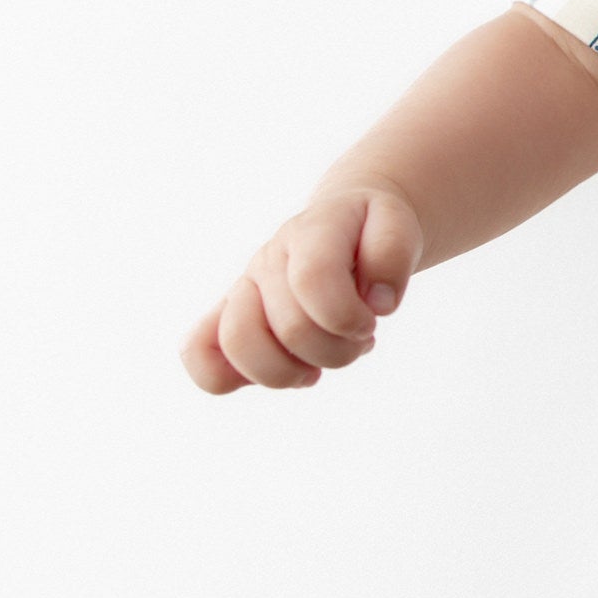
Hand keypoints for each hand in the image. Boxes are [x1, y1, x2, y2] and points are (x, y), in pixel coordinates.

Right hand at [180, 185, 423, 393]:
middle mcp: (269, 260)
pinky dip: (237, 378)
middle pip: (287, 326)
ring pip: (238, 346)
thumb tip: (378, 303)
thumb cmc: (371, 229)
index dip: (345, 316)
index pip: (313, 279)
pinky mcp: (227, 317)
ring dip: (292, 371)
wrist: (346, 220)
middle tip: (359, 340)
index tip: (371, 323)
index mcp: (310, 232)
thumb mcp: (398, 224)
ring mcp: (244, 289)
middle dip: (336, 350)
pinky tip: (287, 370)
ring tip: (323, 361)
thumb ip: (392, 253)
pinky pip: (199, 354)